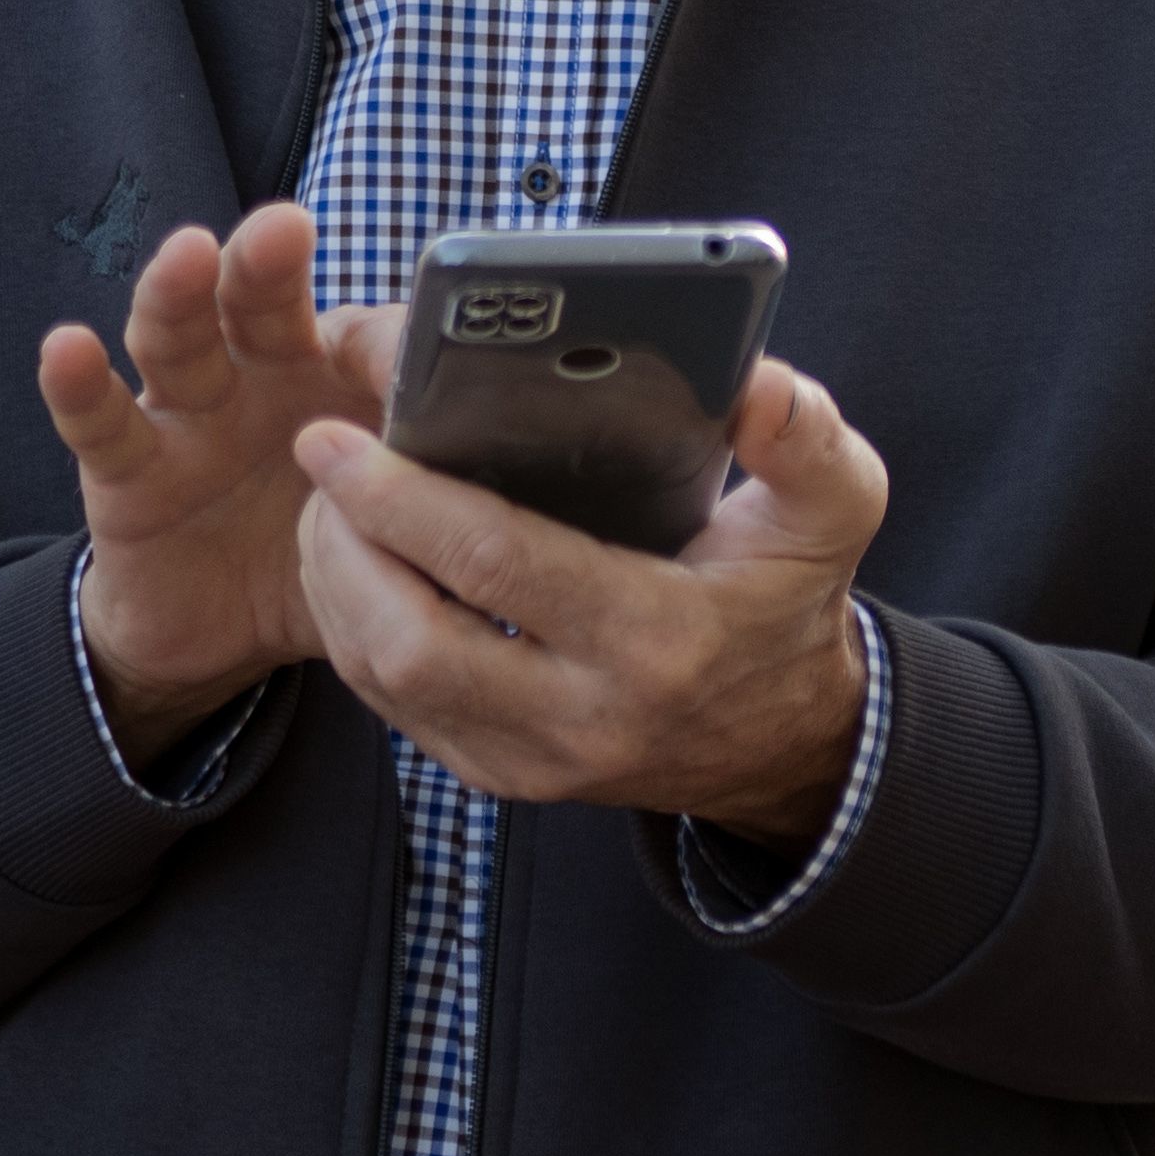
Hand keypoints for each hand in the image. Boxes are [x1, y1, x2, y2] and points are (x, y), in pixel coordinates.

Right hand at [38, 203, 401, 762]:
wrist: (225, 631)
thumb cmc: (324, 552)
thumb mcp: (390, 530)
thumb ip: (438, 501)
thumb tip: (544, 493)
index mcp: (338, 383)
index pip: (367, 339)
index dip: (391, 345)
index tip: (429, 348)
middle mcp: (260, 378)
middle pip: (263, 304)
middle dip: (273, 263)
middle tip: (288, 227)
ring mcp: (187, 415)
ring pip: (179, 340)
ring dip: (180, 294)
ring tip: (188, 255)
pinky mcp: (125, 470)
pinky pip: (98, 421)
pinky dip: (77, 385)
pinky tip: (66, 347)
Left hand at [290, 360, 888, 850]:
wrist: (783, 742)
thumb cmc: (789, 603)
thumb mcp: (833, 510)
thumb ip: (806, 438)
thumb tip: (755, 381)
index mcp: (655, 639)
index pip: (496, 564)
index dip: (400, 498)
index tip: (334, 436)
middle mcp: (580, 714)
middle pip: (406, 639)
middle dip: (339, 544)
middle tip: (321, 460)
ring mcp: (530, 758)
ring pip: (380, 679)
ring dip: (334, 584)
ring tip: (332, 501)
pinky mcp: (497, 774)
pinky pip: (391, 706)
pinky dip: (355, 628)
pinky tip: (360, 562)